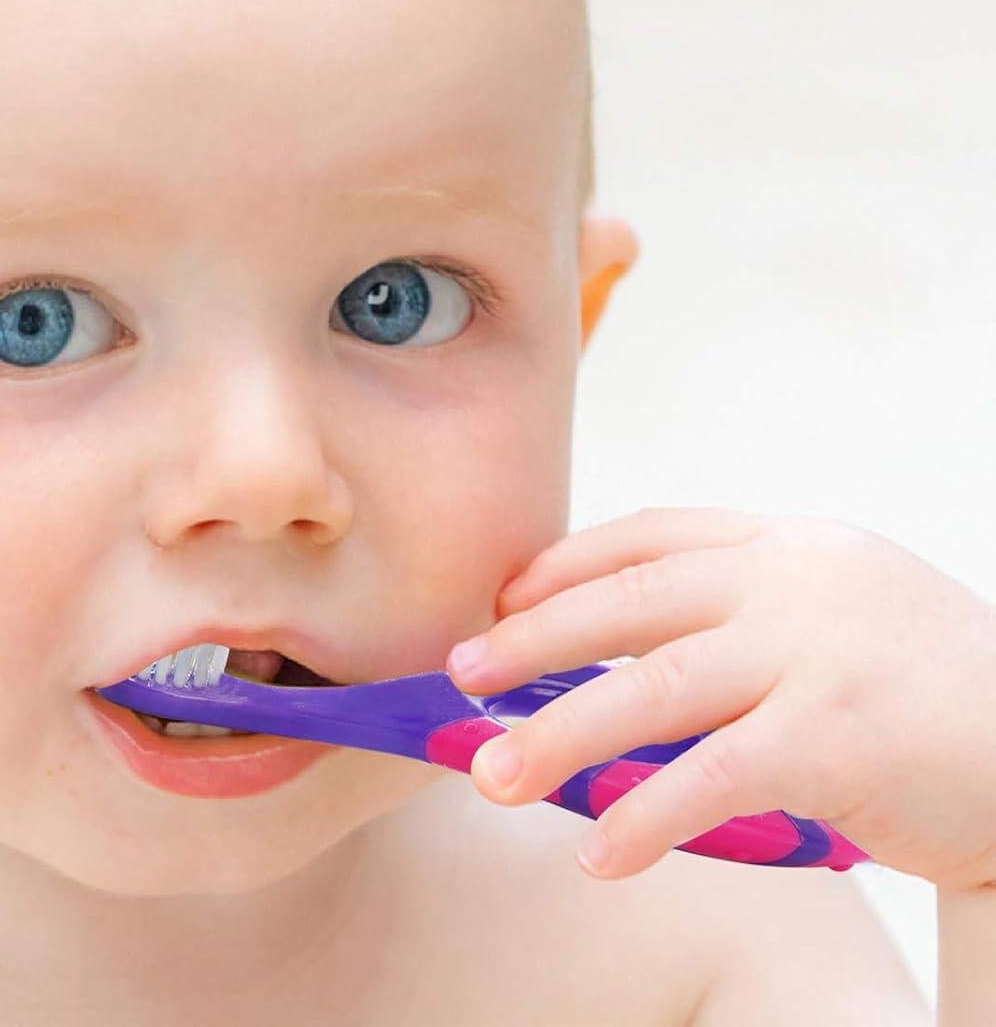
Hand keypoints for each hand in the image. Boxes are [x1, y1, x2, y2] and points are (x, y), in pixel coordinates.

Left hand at [445, 508, 995, 888]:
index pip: (650, 536)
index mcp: (783, 546)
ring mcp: (814, 654)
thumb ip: (735, 621)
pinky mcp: (839, 737)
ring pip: (654, 689)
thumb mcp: (832, 616)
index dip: (565, 566)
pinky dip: (647, 813)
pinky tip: (599, 849)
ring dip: (560, 734)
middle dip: (533, 642)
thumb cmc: (926, 689)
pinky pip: (716, 777)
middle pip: (630, 604)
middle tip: (460, 680)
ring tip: (493, 775)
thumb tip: (608, 671)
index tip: (503, 600)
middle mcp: (790, 583)